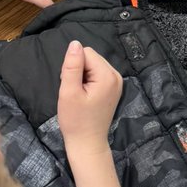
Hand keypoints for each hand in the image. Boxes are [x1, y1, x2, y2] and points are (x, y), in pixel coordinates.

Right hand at [57, 40, 123, 160]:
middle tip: (75, 92)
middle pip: (91, 57)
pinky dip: (88, 82)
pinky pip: (97, 74)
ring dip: (82, 76)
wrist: (87, 143)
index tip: (72, 86)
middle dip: (78, 70)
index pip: (86, 53)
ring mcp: (117, 82)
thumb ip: (72, 66)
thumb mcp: (69, 92)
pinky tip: (85, 97)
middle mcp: (116, 75)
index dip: (73, 66)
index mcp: (108, 75)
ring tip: (80, 95)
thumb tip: (75, 43)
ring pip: (93, 65)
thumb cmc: (76, 120)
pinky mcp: (113, 88)